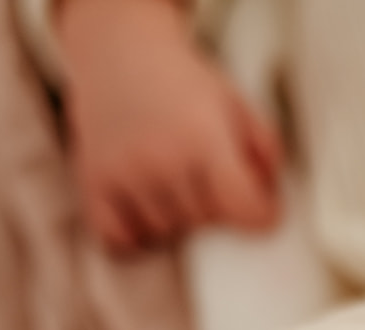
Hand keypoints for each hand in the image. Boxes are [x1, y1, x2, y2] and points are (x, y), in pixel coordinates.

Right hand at [56, 0, 281, 252]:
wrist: (121, 53)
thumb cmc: (185, 85)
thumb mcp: (239, 107)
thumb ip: (265, 156)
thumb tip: (271, 208)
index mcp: (203, 138)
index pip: (244, 208)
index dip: (262, 215)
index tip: (261, 209)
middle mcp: (160, 158)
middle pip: (207, 223)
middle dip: (217, 208)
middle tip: (209, 179)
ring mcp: (123, 173)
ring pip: (166, 233)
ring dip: (176, 218)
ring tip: (174, 182)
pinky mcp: (93, 182)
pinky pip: (119, 239)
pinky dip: (134, 233)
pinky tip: (145, 205)